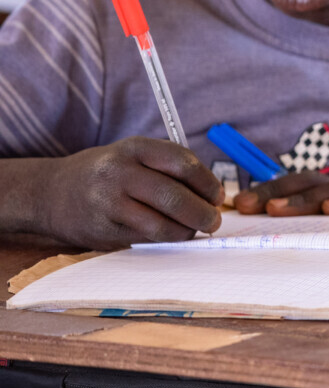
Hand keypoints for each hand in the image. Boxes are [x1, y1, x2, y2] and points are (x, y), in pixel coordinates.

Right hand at [33, 138, 223, 248]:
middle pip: (175, 197)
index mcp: (135, 148)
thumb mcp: (135, 155)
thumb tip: (213, 196)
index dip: (207, 183)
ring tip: (194, 230)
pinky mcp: (104, 230)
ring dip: (186, 231)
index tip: (218, 196)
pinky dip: (166, 239)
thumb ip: (170, 168)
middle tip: (214, 221)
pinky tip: (170, 234)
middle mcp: (120, 173)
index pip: (183, 164)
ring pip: (162, 224)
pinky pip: (146, 239)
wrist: (52, 193)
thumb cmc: (108, 173)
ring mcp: (109, 203)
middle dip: (202, 213)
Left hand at [233, 170, 328, 216]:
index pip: (290, 184)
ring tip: (277, 210)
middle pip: (307, 183)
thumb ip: (291, 225)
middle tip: (254, 207)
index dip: (265, 190)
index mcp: (322, 190)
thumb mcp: (318, 229)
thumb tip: (250, 222)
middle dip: (278, 193)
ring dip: (302, 199)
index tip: (239, 204)